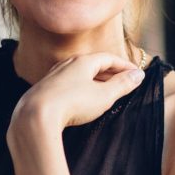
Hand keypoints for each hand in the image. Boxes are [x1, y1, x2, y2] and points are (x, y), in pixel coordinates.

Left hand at [10, 52, 144, 134]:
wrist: (36, 116)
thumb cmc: (73, 103)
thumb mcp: (104, 96)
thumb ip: (122, 85)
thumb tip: (138, 74)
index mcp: (83, 62)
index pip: (108, 58)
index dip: (124, 65)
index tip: (136, 73)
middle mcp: (66, 64)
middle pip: (93, 64)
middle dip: (110, 72)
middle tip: (124, 81)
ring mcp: (53, 76)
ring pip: (78, 74)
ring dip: (95, 80)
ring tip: (106, 91)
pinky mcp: (44, 90)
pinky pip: (67, 84)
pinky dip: (80, 88)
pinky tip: (82, 100)